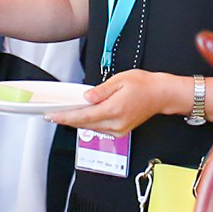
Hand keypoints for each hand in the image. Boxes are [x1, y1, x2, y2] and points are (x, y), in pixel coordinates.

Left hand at [47, 70, 177, 135]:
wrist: (161, 95)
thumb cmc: (144, 85)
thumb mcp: (120, 80)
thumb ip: (100, 90)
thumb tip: (86, 97)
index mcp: (114, 109)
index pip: (84, 116)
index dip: (66, 116)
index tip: (52, 115)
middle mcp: (116, 123)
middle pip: (85, 124)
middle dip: (67, 119)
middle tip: (51, 115)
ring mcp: (119, 129)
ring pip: (91, 127)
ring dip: (77, 121)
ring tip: (63, 114)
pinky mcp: (121, 131)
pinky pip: (99, 128)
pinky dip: (88, 122)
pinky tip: (81, 116)